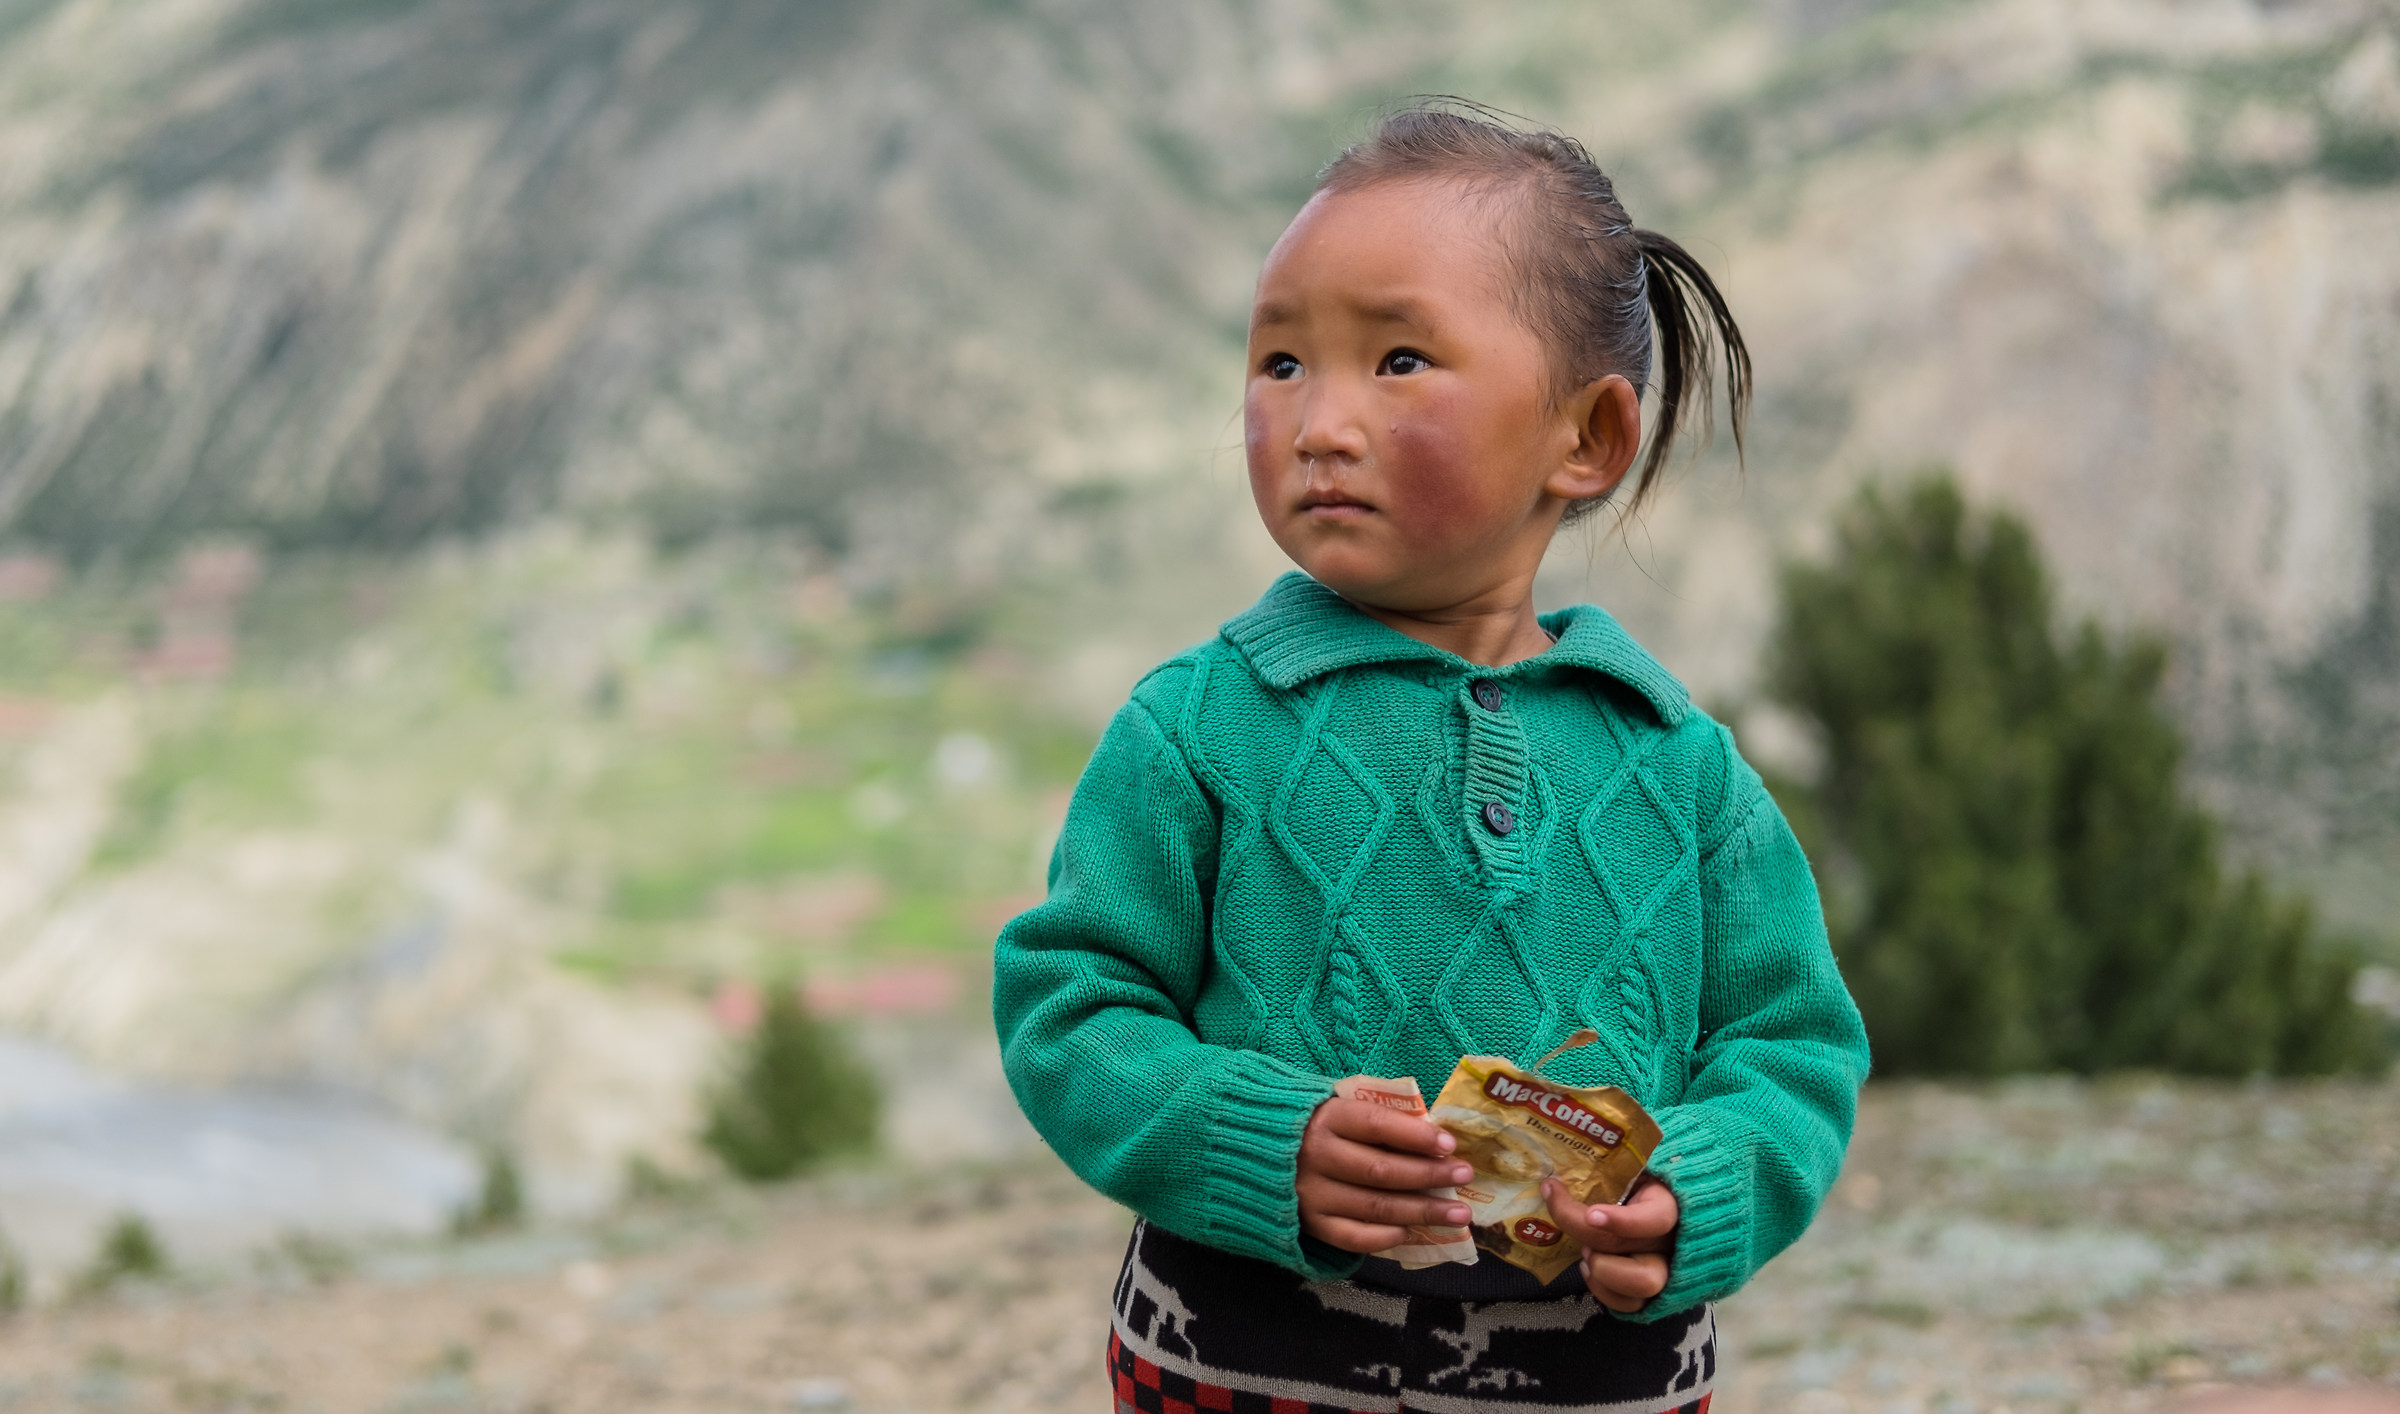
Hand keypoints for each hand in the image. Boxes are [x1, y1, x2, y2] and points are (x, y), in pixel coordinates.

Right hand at [1296, 1091, 1474, 1253]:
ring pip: (1375, 1207)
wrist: (1255, 1151)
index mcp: (1326, 1119)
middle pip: (1381, 1170)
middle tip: (1464, 1176)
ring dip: (1422, 1211)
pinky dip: (1385, 1237)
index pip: (1377, 1125)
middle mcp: (1316, 1156)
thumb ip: (1378, 1121)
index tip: (1449, 1144)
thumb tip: (1433, 1139)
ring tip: (1458, 1214)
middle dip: (1429, 1174)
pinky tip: (1411, 1231)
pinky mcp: (1310, 1223)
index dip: (1415, 1135)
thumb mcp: (1339, 1109)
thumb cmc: (1315, 1126)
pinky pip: (1354, 1237)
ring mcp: (1312, 1194)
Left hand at [1542, 1174, 1678, 1312]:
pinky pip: (1631, 1305)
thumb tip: (1554, 1175)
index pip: (1657, 1218)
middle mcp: (1672, 1240)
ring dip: (1603, 1271)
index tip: (1592, 1214)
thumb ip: (1604, 1166)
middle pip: (1639, 1252)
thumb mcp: (1625, 1164)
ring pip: (1644, 1286)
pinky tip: (1589, 1269)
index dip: (1624, 1221)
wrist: (1646, 1201)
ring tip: (1585, 1254)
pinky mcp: (1653, 1291)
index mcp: (1668, 1202)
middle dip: (1598, 1243)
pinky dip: (1603, 1291)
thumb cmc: (1630, 1179)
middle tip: (1582, 1226)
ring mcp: (1666, 1268)